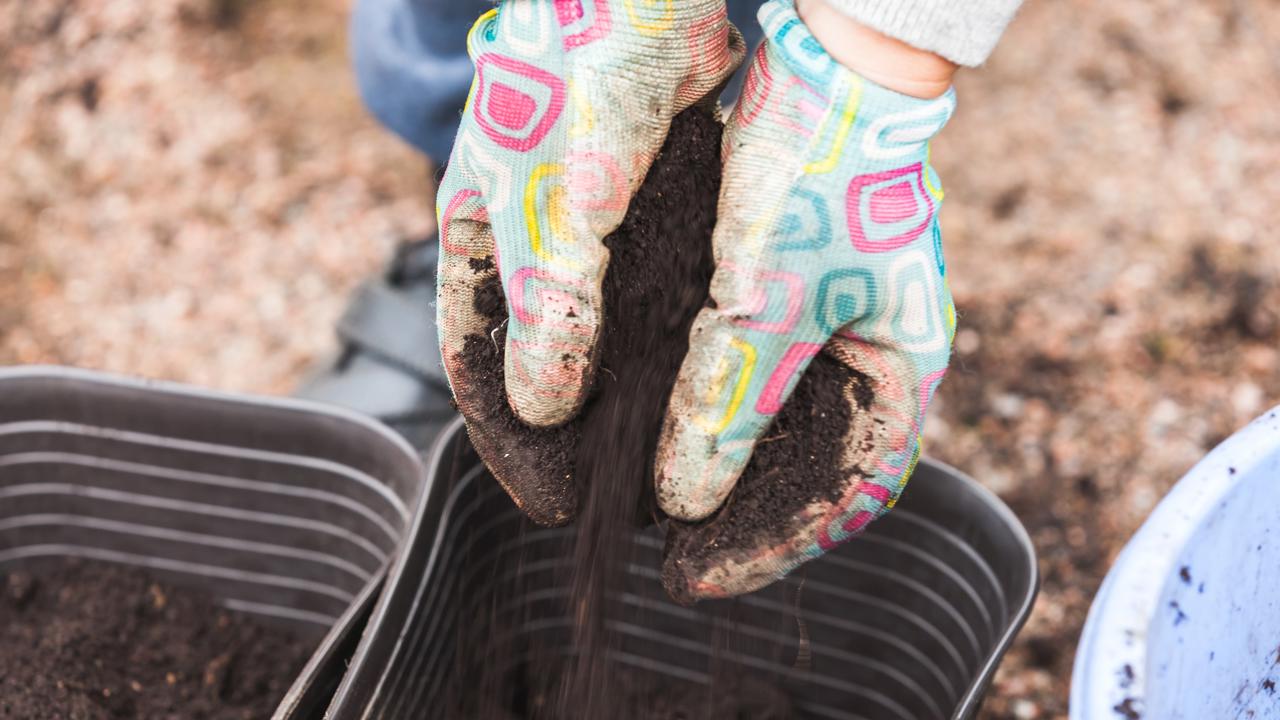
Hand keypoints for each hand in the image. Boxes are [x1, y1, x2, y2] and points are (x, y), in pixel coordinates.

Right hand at [436, 1, 743, 524]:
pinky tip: (684, 386)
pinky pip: (641, 297)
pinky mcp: (641, 212)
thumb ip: (548, 309)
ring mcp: (584, 225)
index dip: (505, 434)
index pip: (473, 361)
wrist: (644, 0)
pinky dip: (655, 345)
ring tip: (647, 454)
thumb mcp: (553, 208)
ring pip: (590, 332)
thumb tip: (542, 409)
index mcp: (476, 235)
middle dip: (561, 424)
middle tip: (603, 488)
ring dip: (612, 392)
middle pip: (532, 354)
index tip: (544, 495)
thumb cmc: (575, 85)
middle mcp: (525, 237)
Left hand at [658, 0, 957, 600]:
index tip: (696, 576)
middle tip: (671, 558)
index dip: (774, 546)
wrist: (829, 70)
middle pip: (815, 474)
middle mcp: (876, 361)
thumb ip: (730, 398)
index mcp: (903, 371)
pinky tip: (667, 434)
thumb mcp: (768, 295)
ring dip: (728, 474)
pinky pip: (758, 383)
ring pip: (783, 434)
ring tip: (661, 514)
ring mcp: (840, 329)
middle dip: (746, 520)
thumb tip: (685, 498)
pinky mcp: (798, 299)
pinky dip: (716, 417)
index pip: (849, 495)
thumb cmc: (820, 170)